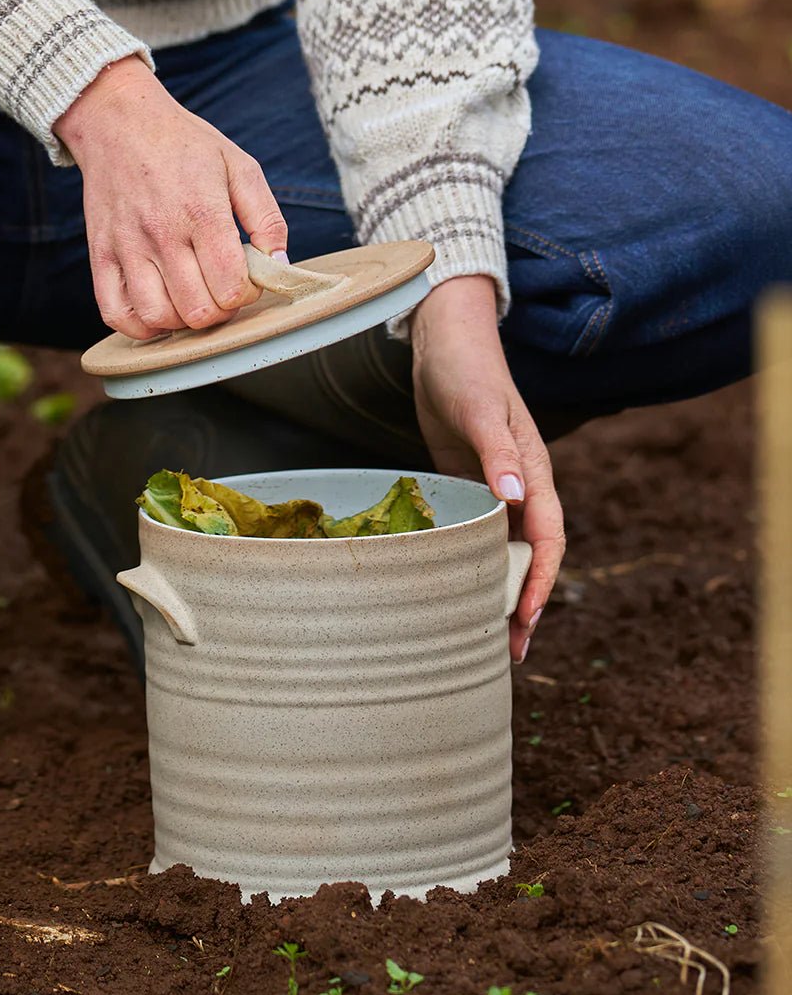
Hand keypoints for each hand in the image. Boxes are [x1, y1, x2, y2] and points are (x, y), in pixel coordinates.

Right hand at [55, 56, 287, 339]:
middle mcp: (161, 233)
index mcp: (202, 211)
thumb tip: (279, 263)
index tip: (244, 276)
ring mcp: (127, 246)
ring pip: (158, 317)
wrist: (119, 120)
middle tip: (221, 289)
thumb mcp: (239, 166)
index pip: (230, 286)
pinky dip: (140, 326)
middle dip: (220, 310)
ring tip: (192, 298)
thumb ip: (266, 217)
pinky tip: (160, 310)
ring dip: (183, 321)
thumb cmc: (185, 144)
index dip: (246, 293)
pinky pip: (116, 313)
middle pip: (198, 310)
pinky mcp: (101, 254)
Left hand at [409, 275, 564, 662]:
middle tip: (509, 651)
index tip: (526, 616)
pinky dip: (472, 564)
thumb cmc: (467, 372)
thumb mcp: (482, 411)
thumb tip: (516, 500)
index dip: (541, 580)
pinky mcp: (465, 485)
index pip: (548, 538)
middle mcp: (520, 488)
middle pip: (530, 556)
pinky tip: (454, 590)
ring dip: (498, 590)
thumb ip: (499, 454)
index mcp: (535, 473)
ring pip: (503, 550)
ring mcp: (493, 489)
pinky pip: (475, 534)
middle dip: (524, 602)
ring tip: (485, 637)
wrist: (446, 343)